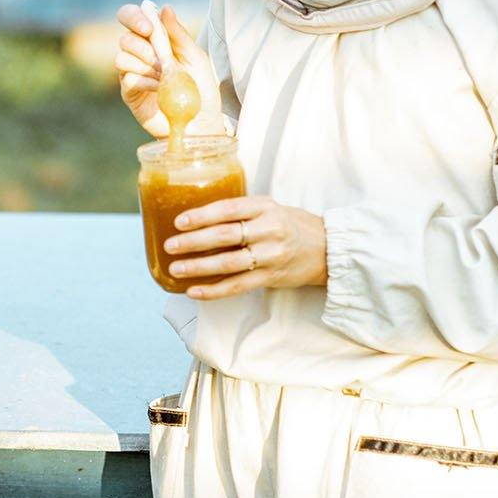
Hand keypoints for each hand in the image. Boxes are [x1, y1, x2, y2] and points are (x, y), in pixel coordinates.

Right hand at [115, 1, 223, 138]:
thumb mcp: (195, 56)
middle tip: (160, 60)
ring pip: (120, 57)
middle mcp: (140, 53)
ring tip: (163, 77)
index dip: (134, 17)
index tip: (148, 29)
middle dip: (142, 47)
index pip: (132, 17)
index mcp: (154, 38)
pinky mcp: (129, 92)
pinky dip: (145, 81)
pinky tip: (158, 89)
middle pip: (124, 38)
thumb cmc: (201, 87)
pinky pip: (127, 78)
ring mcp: (133, 72)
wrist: (201, 121)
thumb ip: (178, 33)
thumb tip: (164, 8)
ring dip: (144, 65)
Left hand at [164, 194, 326, 300]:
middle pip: (224, 235)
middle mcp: (268, 230)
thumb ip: (241, 211)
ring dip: (198, 267)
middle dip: (193, 241)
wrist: (326, 249)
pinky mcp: (270, 277)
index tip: (179, 221)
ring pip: (228, 263)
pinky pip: (237, 286)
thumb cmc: (292, 225)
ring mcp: (270, 255)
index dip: (201, 215)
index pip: (228, 209)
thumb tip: (198, 217)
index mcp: (265, 207)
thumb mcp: (270, 208)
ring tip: (176, 268)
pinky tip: (194, 290)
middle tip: (170, 245)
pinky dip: (214, 290)